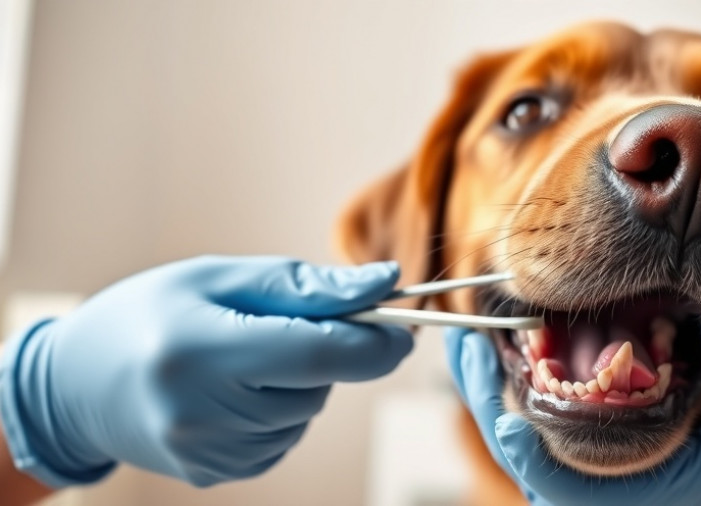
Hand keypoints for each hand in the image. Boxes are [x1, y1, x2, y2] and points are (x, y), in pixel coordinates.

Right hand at [0, 256, 412, 486]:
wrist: (80, 382)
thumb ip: (305, 286)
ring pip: (306, 411)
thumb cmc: (152, 312)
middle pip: (317, 383)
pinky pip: (284, 436)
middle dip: (322, 350)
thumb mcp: (221, 277)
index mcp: (200, 351)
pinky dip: (278, 410)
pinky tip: (233, 392)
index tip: (403, 326)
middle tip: (273, 326)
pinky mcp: (217, 474)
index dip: (373, 343)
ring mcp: (209, 454)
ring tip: (240, 358)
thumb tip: (384, 285)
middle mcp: (202, 413)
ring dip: (298, 381)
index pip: (317, 355)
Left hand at [445, 323, 700, 504]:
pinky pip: (565, 460)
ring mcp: (635, 497)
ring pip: (542, 470)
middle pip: (537, 476)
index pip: (570, 489)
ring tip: (478, 349)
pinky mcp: (636, 483)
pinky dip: (534, 416)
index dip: (526, 445)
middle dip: (493, 409)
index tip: (500, 397)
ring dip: (505, 408)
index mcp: (668, 497)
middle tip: (464, 346)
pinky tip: (525, 369)